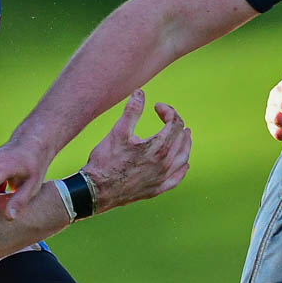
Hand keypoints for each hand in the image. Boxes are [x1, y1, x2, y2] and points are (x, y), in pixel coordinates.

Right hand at [83, 93, 190, 212]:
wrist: (96, 190)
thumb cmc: (105, 160)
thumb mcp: (118, 131)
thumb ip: (132, 110)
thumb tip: (140, 92)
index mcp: (158, 147)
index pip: (175, 123)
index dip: (168, 111)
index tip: (156, 106)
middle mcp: (165, 163)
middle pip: (181, 139)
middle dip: (176, 124)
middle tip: (168, 117)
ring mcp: (162, 178)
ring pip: (183, 158)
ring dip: (185, 144)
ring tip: (185, 135)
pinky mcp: (157, 189)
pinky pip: (177, 178)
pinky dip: (182, 168)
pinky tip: (184, 164)